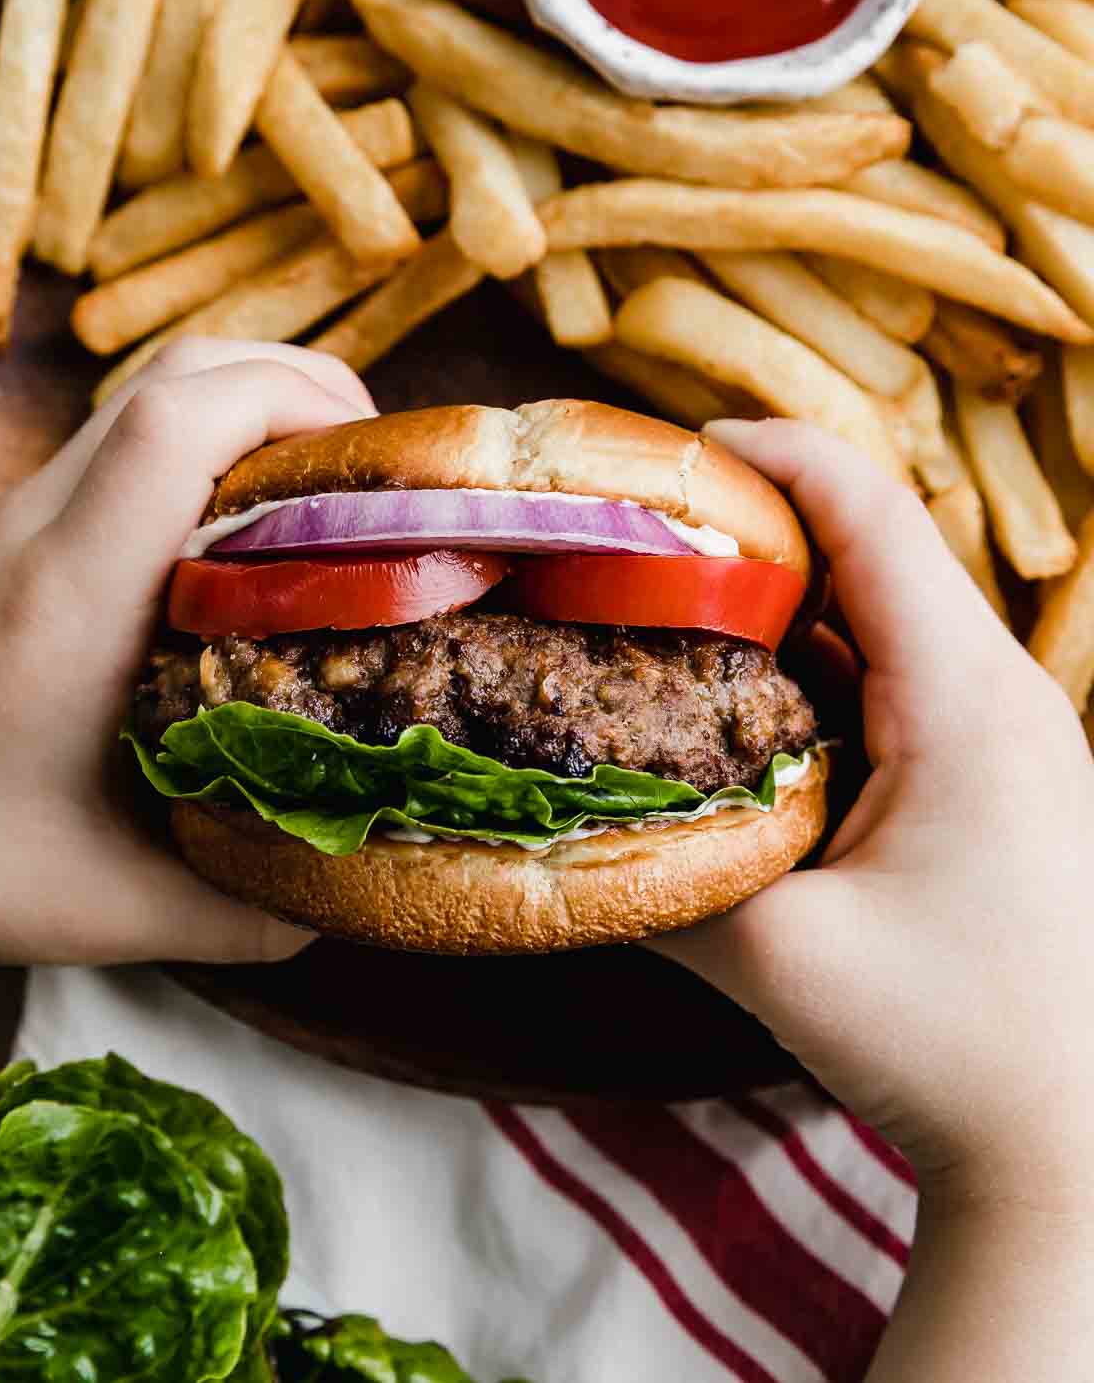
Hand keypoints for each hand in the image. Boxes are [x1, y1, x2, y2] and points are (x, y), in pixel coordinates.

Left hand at [0, 339, 373, 965]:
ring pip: (149, 393)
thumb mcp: (97, 907)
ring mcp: (18, 518)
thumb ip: (234, 908)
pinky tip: (239, 542)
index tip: (378, 459)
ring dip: (252, 412)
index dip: (293, 400)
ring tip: (325, 494)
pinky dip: (204, 451)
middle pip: (178, 374)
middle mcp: (40, 527)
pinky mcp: (11, 533)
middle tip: (373, 473)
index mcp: (69, 593)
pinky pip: (123, 444)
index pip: (176, 422)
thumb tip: (339, 900)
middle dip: (299, 388)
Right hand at [648, 419, 1093, 1214]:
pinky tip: (738, 697)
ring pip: (885, 608)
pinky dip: (815, 661)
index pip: (870, 513)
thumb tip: (556, 820)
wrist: (1072, 1144)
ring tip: (672, 601)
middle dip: (759, 519)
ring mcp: (1003, 731)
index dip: (770, 457)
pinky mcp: (991, 771)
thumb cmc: (955, 1046)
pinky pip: (896, 674)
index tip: (672, 453)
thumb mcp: (780, 962)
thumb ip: (661, 876)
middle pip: (875, 544)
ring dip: (784, 594)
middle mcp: (998, 692)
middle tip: (641, 532)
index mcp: (966, 703)